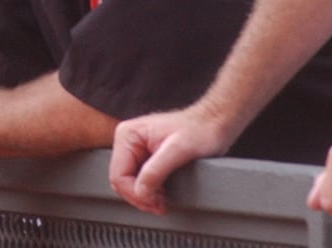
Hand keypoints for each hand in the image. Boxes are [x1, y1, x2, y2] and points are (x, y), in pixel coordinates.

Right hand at [108, 105, 234, 214]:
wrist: (213, 124)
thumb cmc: (200, 130)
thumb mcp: (179, 150)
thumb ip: (156, 170)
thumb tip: (140, 191)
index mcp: (128, 135)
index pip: (118, 175)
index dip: (136, 194)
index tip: (156, 202)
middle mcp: (127, 140)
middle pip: (121, 181)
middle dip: (140, 197)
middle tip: (160, 205)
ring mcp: (135, 149)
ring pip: (129, 183)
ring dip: (144, 196)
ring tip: (162, 201)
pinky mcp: (144, 157)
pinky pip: (138, 181)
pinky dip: (149, 192)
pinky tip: (162, 194)